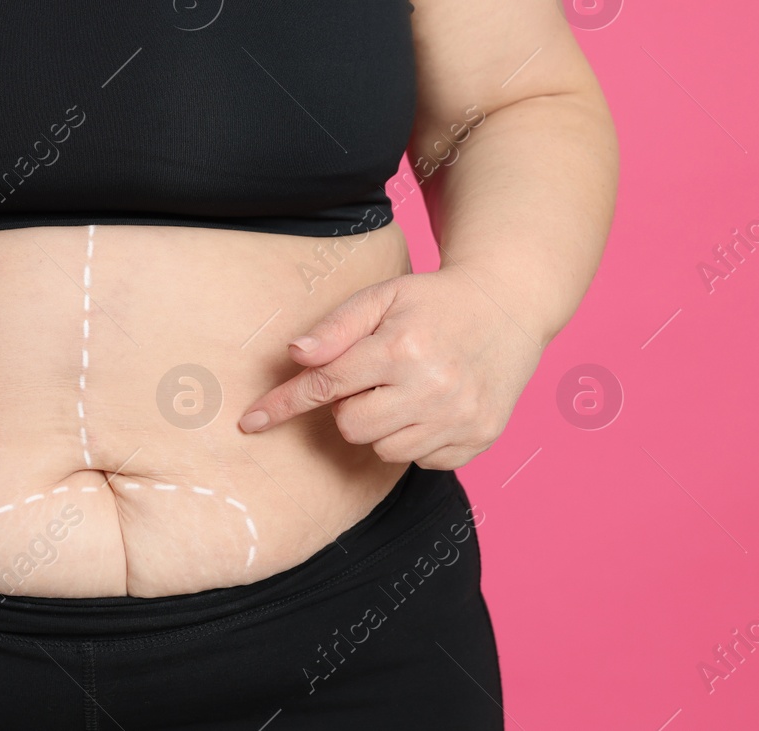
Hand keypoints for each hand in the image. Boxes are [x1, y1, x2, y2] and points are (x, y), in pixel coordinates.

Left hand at [237, 268, 541, 469]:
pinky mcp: (480, 438)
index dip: (284, 404)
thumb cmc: (433, 301)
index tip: (250, 422)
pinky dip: (416, 439)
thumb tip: (295, 355)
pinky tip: (431, 405)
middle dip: (349, 405)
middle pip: (351, 427)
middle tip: (373, 376)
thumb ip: (336, 328)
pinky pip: (422, 461)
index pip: (326, 386)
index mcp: (401, 348)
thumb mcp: (382, 297)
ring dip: (381, 424)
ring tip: (405, 389)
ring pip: (384, 451)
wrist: (509, 306)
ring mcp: (461, 418)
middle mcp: (433, 388)